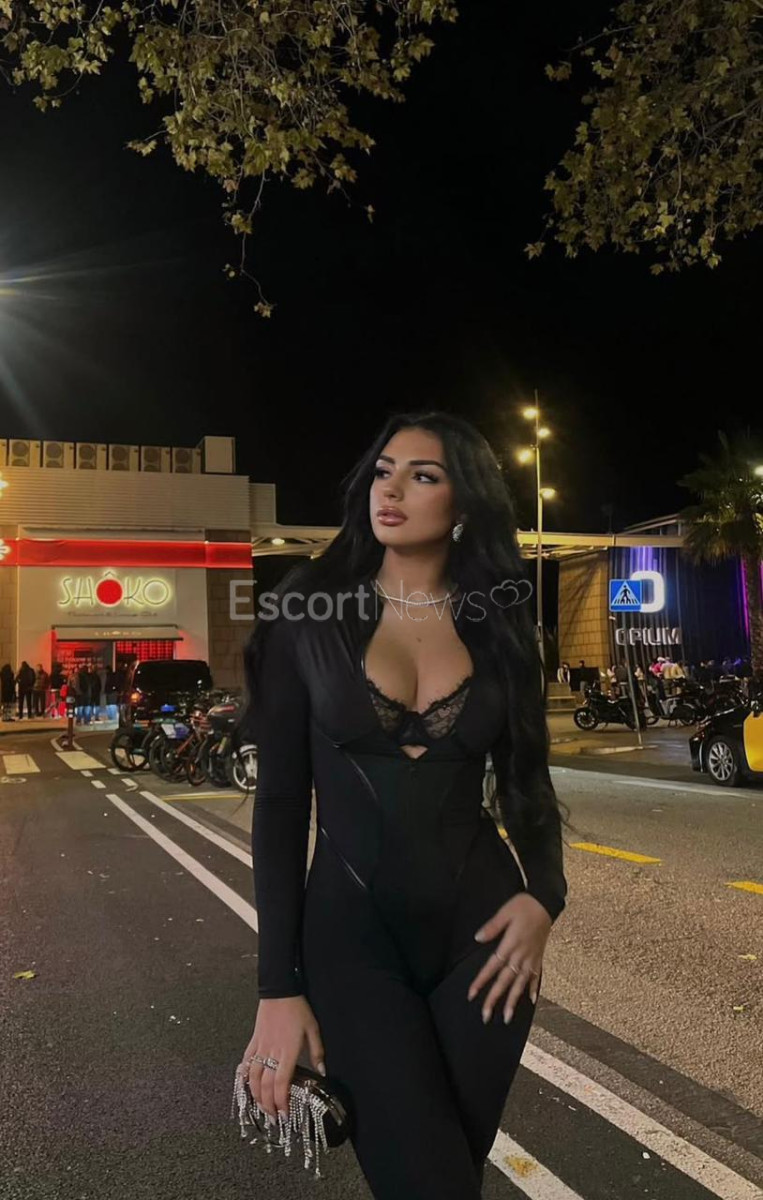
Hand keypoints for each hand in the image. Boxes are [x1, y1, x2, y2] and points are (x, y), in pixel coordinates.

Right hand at [237, 996, 325, 1122]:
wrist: (279, 990)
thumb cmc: (298, 1009)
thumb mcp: (313, 1028)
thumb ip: (317, 1052)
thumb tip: (322, 1071)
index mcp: (287, 1051)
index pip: (281, 1083)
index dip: (281, 1101)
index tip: (284, 1114)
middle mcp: (271, 1052)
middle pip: (265, 1085)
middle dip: (268, 1104)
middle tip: (273, 1118)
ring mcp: (260, 1047)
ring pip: (253, 1077)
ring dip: (256, 1095)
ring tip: (262, 1107)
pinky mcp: (253, 1041)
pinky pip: (246, 1062)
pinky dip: (245, 1076)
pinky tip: (247, 1085)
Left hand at [466, 893, 550, 1023]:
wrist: (546, 903)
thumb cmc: (524, 905)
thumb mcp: (505, 912)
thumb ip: (492, 926)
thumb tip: (478, 938)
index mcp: (511, 944)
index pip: (493, 966)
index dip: (482, 980)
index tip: (472, 994)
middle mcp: (521, 955)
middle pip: (506, 980)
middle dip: (495, 998)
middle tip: (485, 1016)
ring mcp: (532, 957)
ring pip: (521, 983)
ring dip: (513, 1000)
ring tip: (507, 1017)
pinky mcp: (539, 956)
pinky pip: (536, 976)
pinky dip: (534, 989)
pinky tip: (531, 1001)